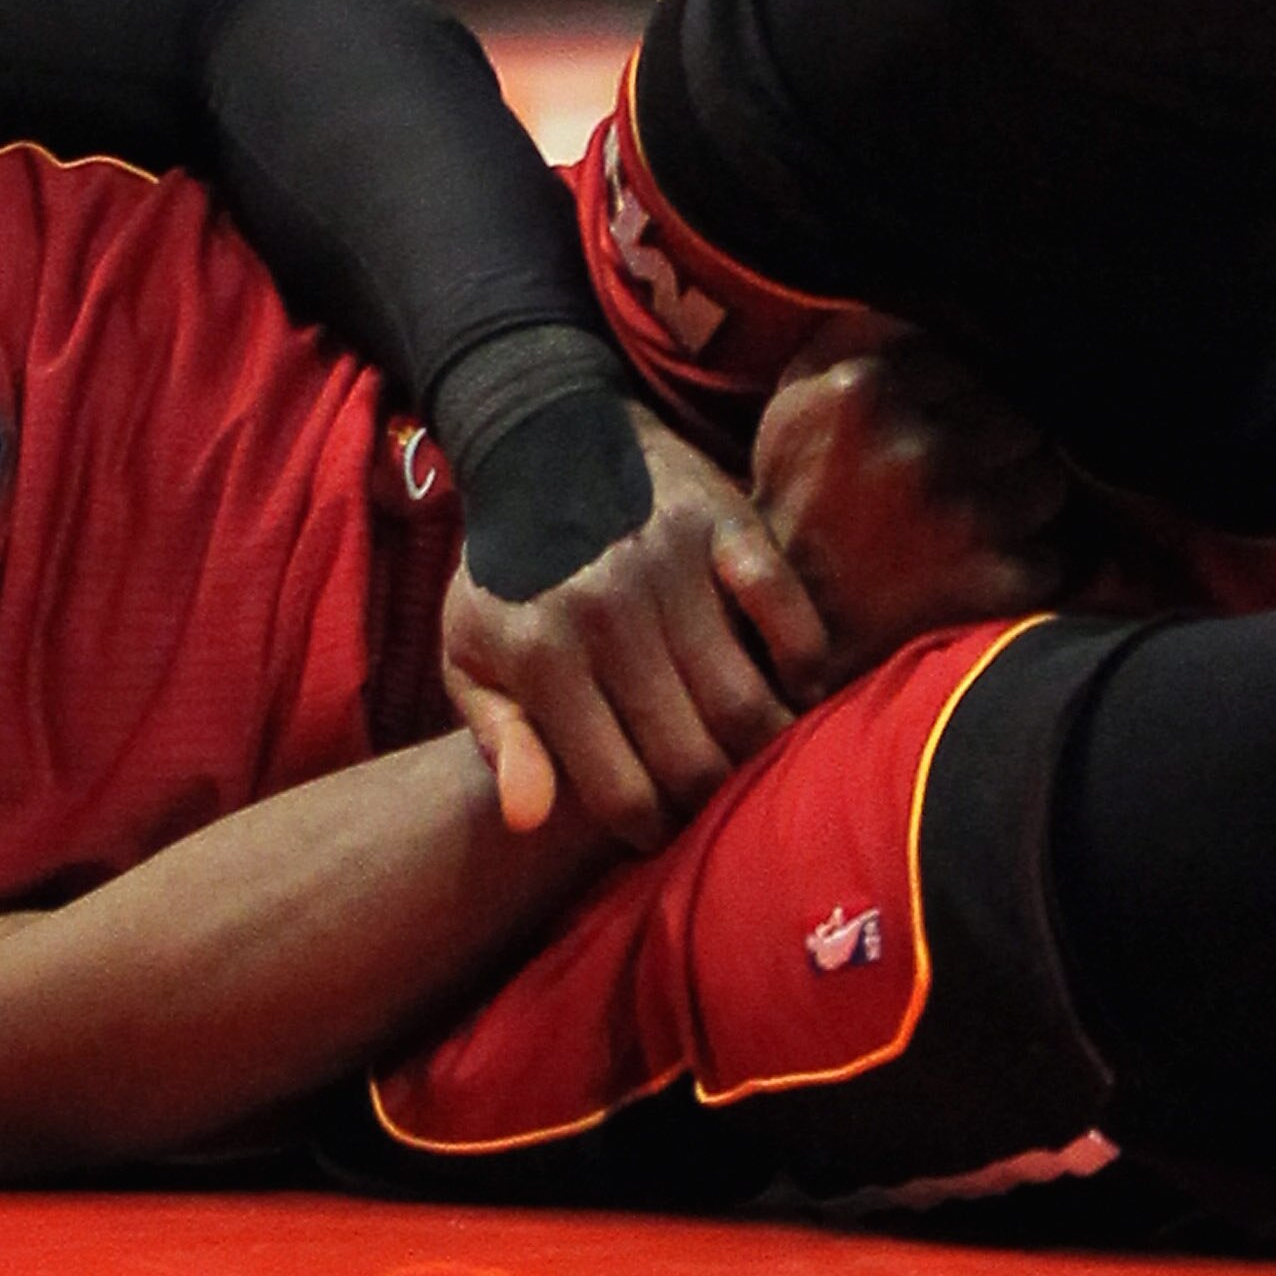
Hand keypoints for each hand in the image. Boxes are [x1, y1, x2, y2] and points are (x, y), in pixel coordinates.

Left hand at [442, 402, 829, 849]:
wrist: (539, 443)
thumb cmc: (505, 574)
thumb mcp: (469, 654)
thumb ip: (498, 738)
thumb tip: (528, 821)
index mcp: (540, 658)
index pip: (617, 788)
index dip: (647, 830)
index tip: (659, 832)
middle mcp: (606, 617)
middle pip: (692, 757)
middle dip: (710, 800)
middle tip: (715, 800)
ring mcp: (668, 570)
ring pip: (745, 700)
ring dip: (765, 746)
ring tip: (757, 757)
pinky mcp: (724, 526)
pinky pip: (786, 611)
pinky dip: (806, 661)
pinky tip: (798, 687)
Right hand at [747, 335, 1071, 682]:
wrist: (794, 630)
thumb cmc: (800, 505)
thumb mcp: (793, 405)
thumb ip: (848, 338)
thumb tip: (920, 294)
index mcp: (861, 391)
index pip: (969, 362)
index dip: (957, 399)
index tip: (927, 433)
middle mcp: (917, 446)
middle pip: (1018, 416)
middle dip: (997, 446)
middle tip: (948, 485)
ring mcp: (967, 514)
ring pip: (1048, 479)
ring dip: (1023, 501)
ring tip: (968, 526)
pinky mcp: (1005, 576)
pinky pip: (1064, 548)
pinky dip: (1038, 560)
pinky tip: (984, 568)